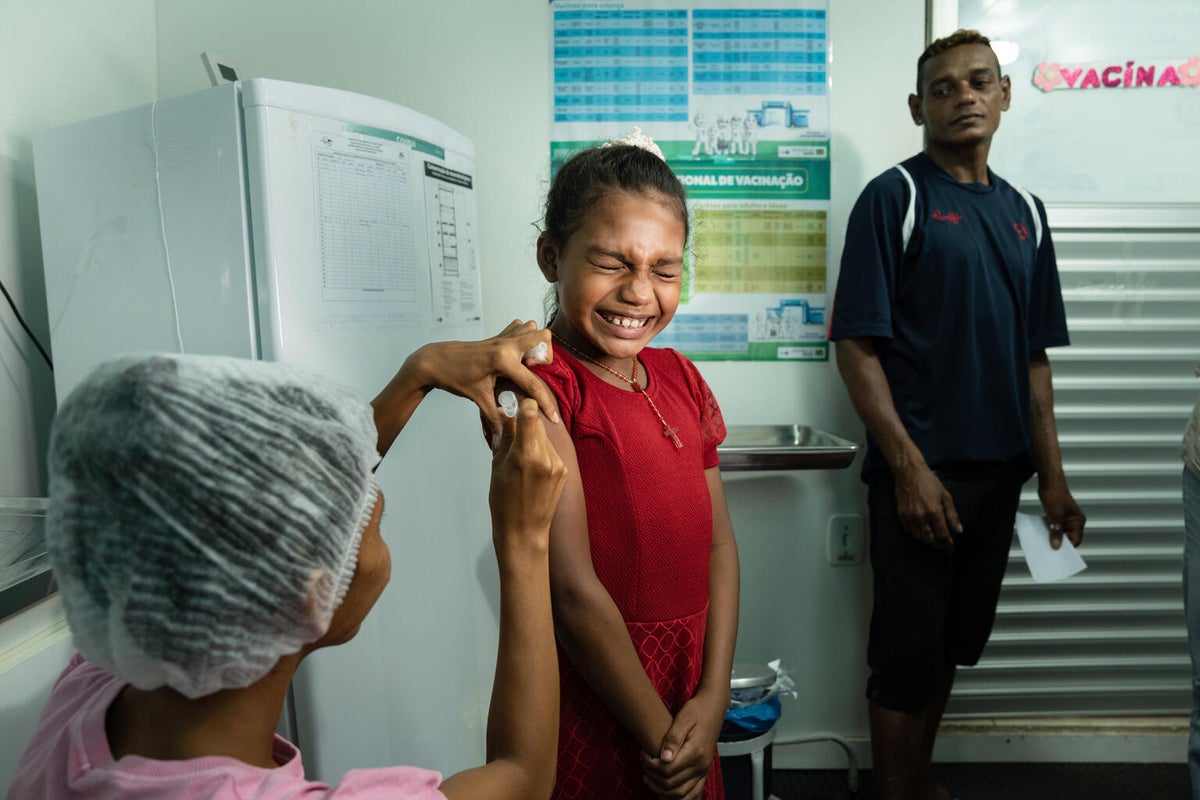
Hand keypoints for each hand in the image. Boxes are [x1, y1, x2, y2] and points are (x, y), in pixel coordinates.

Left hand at [414, 320, 558, 435]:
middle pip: (543, 338)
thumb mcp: (477, 398)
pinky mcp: (497, 336)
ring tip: (526, 363)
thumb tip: (503, 440)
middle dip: (546, 357)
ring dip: (536, 344)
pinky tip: (517, 356)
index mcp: (502, 360)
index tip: (554, 418)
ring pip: (533, 328)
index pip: (532, 383)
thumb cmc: (454, 377)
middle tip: (533, 373)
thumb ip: (494, 417)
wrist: (434, 361)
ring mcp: (502, 337)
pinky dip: (524, 338)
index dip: (546, 403)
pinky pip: (519, 327)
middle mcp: (506, 344)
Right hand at [489, 398, 566, 551]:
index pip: (531, 413)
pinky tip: (530, 467)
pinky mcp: (564, 471)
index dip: (522, 406)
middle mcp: (547, 457)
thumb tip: (505, 412)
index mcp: (526, 454)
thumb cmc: (504, 502)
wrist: (524, 532)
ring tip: (519, 455)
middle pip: (538, 422)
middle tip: (511, 428)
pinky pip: (551, 450)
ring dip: (533, 437)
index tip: (512, 406)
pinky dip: (540, 450)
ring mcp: (558, 464)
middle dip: (525, 421)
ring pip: (545, 436)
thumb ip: (505, 436)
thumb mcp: (497, 466)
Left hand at [640, 693, 724, 799]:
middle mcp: (702, 765)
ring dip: (661, 791)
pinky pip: (692, 794)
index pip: (667, 770)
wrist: (713, 708)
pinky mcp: (703, 772)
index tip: (643, 753)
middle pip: (672, 784)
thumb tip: (664, 758)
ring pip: (681, 794)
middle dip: (652, 777)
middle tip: (643, 763)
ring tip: (648, 778)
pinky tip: (663, 792)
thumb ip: (673, 738)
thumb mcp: (683, 718)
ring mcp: (704, 771)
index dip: (650, 765)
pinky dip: (677, 798)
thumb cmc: (697, 710)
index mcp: (696, 752)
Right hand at [894, 463, 960, 548]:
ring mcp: (910, 517)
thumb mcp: (946, 496)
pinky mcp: (901, 515)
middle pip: (930, 539)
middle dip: (937, 544)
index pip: (942, 535)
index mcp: (934, 512)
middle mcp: (921, 517)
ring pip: (918, 537)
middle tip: (942, 543)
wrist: (910, 473)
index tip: (950, 543)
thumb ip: (952, 515)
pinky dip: (916, 532)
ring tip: (932, 535)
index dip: (947, 541)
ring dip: (926, 538)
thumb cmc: (930, 483)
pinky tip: (921, 528)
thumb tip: (959, 531)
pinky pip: (909, 530)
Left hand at [1039, 482, 1084, 548]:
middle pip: (1068, 538)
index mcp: (1078, 521)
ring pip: (1061, 533)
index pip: (1075, 540)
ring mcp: (1066, 519)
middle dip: (1059, 543)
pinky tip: (1042, 534)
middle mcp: (1074, 521)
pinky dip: (1049, 530)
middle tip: (1048, 550)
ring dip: (1053, 537)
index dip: (1066, 548)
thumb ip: (1056, 532)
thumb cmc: (1055, 495)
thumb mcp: (1055, 516)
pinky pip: (1055, 527)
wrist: (1049, 482)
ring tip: (1044, 544)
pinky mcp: (1059, 516)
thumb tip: (1056, 546)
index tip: (1056, 553)